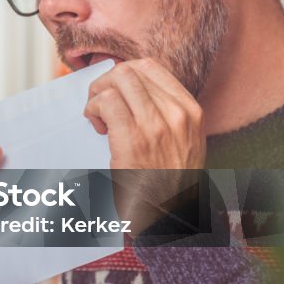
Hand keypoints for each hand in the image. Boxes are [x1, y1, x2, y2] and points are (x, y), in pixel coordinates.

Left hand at [84, 58, 205, 169]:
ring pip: (118, 80)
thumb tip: (133, 91)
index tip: (116, 93)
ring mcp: (156, 125)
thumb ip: (167, 113)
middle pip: (130, 69)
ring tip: (99, 117)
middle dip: (107, 81)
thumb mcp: (185, 140)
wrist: (171, 216)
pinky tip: (97, 126)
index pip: (150, 67)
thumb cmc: (171, 181)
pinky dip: (93, 108)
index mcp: (190, 110)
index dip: (124, 74)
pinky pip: (106, 102)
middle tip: (100, 104)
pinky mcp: (134, 140)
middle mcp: (177, 113)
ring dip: (98, 94)